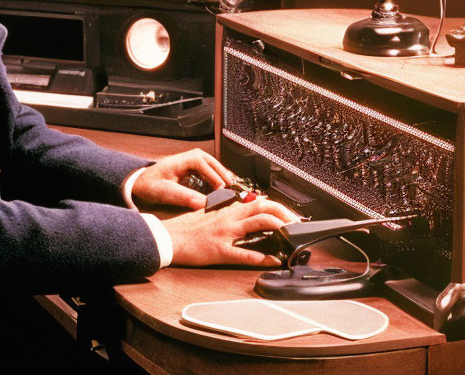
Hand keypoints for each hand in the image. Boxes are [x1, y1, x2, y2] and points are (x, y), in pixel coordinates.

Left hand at [132, 149, 235, 209]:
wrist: (141, 183)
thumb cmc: (150, 185)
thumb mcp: (165, 192)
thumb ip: (183, 197)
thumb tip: (202, 203)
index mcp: (182, 160)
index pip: (203, 164)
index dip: (214, 176)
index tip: (221, 189)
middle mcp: (189, 158)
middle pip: (211, 162)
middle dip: (223, 174)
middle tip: (232, 188)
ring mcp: (192, 163)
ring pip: (212, 166)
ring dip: (222, 176)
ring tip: (232, 189)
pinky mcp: (193, 170)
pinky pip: (209, 172)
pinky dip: (217, 179)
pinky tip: (223, 189)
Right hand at [163, 197, 298, 267]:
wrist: (167, 237)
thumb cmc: (185, 228)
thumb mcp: (207, 213)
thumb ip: (226, 212)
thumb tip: (242, 211)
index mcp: (226, 210)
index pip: (258, 202)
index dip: (278, 207)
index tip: (289, 215)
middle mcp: (229, 218)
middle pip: (264, 208)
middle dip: (285, 215)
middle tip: (297, 224)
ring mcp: (225, 234)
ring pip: (259, 224)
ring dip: (280, 229)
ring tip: (292, 236)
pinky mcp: (219, 250)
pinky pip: (244, 254)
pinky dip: (263, 257)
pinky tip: (274, 260)